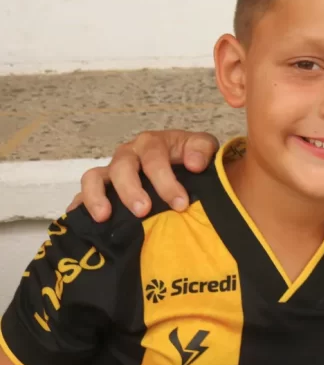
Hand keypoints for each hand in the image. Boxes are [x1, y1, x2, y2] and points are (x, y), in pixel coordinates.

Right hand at [66, 130, 219, 221]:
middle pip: (122, 167)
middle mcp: (128, 155)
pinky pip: (82, 194)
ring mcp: (111, 171)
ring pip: (94, 177)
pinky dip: (79, 206)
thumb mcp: (202, 147)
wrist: (183, 163)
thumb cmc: (190, 156)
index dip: (165, 181)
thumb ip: (202, 150)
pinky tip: (80, 221)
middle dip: (131, 190)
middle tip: (143, 211)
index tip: (180, 203)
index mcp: (152, 144)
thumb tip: (195, 164)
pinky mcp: (101, 188)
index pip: (154, 158)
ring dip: (96, 196)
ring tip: (104, 216)